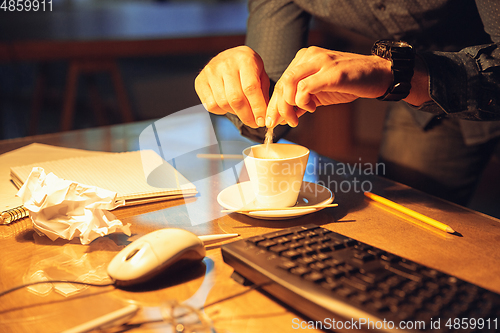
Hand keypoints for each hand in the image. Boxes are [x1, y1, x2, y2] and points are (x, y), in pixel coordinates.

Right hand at [195, 46, 269, 127]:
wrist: (229, 57)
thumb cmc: (248, 68)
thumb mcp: (261, 75)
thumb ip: (263, 94)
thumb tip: (264, 117)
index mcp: (244, 59)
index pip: (251, 88)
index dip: (257, 107)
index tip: (262, 121)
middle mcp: (225, 64)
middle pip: (235, 98)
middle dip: (246, 116)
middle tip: (254, 123)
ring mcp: (210, 72)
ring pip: (223, 103)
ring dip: (235, 113)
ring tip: (242, 111)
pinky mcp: (200, 81)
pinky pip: (211, 105)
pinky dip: (221, 111)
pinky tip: (228, 105)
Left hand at [265, 46, 392, 127]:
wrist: (378, 74)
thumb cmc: (349, 82)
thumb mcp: (320, 92)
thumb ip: (301, 100)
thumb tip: (282, 116)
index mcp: (304, 58)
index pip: (282, 81)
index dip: (274, 103)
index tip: (272, 120)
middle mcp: (309, 56)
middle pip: (282, 83)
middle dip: (278, 108)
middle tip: (283, 123)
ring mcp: (320, 61)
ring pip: (289, 84)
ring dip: (289, 106)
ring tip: (298, 118)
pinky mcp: (331, 72)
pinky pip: (304, 89)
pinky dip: (303, 102)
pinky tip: (312, 108)